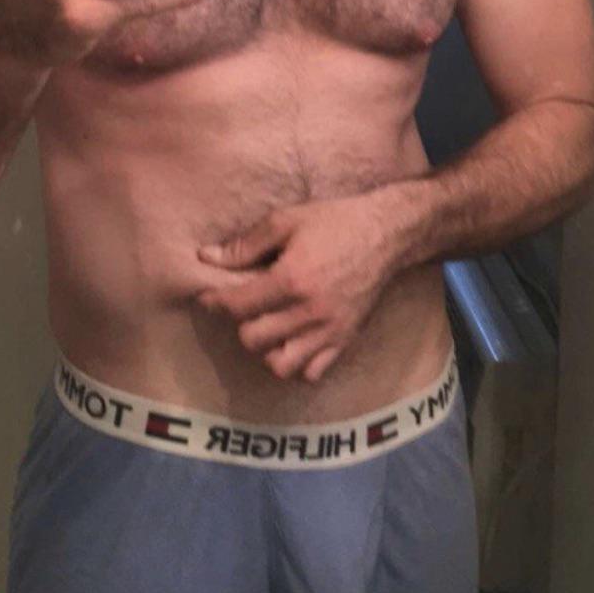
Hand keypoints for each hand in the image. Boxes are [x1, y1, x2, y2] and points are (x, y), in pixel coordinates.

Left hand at [194, 194, 398, 382]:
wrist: (386, 233)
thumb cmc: (333, 222)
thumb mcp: (285, 221)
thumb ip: (245, 244)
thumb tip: (207, 257)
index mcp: (291, 279)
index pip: (237, 306)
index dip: (214, 302)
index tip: (208, 296)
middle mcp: (309, 311)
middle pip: (253, 339)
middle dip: (241, 322)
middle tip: (247, 306)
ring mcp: (329, 329)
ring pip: (280, 365)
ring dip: (267, 348)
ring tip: (270, 326)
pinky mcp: (345, 339)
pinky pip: (313, 371)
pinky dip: (298, 363)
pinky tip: (294, 339)